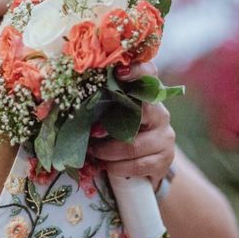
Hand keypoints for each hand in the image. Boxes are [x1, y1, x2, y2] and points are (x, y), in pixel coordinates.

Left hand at [90, 62, 175, 188]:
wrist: (147, 164)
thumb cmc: (123, 133)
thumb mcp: (115, 117)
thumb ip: (105, 107)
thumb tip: (73, 107)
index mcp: (148, 96)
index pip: (150, 74)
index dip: (138, 70)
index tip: (119, 72)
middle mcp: (161, 113)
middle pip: (143, 111)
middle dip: (112, 125)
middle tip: (92, 132)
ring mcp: (165, 136)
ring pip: (134, 145)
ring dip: (108, 151)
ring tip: (94, 152)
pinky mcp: (165, 159)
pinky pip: (138, 164)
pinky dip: (118, 167)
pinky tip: (108, 166)